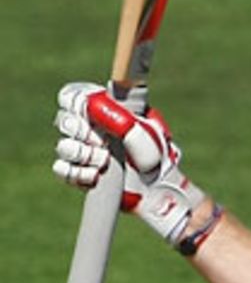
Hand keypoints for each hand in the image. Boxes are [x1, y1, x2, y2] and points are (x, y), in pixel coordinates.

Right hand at [54, 82, 211, 246]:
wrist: (155, 186)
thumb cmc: (152, 153)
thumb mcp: (143, 130)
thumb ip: (119, 115)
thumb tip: (94, 104)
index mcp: (99, 108)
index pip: (70, 97)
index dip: (75, 105)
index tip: (89, 113)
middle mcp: (85, 127)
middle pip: (64, 121)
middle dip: (82, 132)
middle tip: (103, 142)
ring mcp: (79, 151)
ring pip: (63, 146)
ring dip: (83, 154)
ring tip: (105, 160)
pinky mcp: (77, 173)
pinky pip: (61, 170)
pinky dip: (78, 173)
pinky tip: (96, 176)